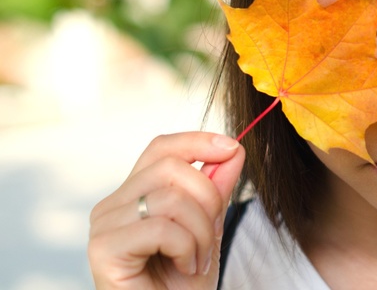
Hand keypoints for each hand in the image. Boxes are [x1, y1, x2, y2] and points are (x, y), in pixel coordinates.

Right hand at [88, 132, 244, 288]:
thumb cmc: (182, 284)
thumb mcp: (208, 229)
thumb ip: (216, 189)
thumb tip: (232, 149)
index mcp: (133, 195)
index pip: (162, 148)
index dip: (197, 142)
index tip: (232, 148)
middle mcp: (111, 205)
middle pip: (170, 167)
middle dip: (208, 199)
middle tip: (211, 237)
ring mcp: (104, 226)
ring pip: (171, 198)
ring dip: (200, 233)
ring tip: (197, 260)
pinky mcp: (103, 249)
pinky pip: (161, 228)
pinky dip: (186, 249)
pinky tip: (185, 268)